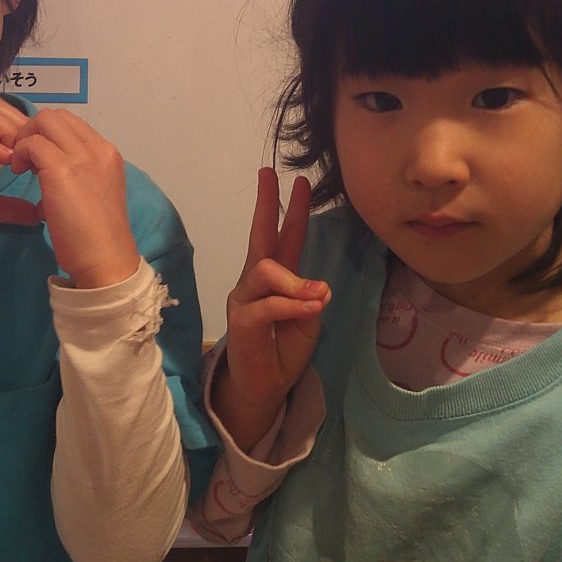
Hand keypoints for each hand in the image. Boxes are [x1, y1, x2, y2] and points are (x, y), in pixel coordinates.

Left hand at [10, 109, 140, 288]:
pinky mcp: (62, 170)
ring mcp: (82, 156)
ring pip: (44, 122)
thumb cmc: (97, 237)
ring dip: (25, 139)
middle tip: (24, 159)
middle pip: (56, 115)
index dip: (48, 134)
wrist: (106, 260)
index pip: (72, 123)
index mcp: (107, 154)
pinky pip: (32, 144)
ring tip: (21, 167)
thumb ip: (75, 175)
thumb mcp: (92, 195)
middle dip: (33, 130)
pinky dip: (20, 153)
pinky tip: (18, 173)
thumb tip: (45, 170)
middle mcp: (98, 149)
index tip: (37, 159)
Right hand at [214, 167, 329, 451]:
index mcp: (276, 277)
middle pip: (260, 236)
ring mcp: (246, 298)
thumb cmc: (284, 348)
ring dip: (295, 280)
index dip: (293, 209)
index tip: (299, 181)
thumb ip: (310, 298)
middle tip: (270, 176)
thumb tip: (317, 287)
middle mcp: (256, 280)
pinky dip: (293, 304)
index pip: (284, 236)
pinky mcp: (242, 320)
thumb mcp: (308, 319)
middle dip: (265, 204)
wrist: (264, 385)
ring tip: (318, 294)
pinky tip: (312, 306)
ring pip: (266, 270)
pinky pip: (268, 304)